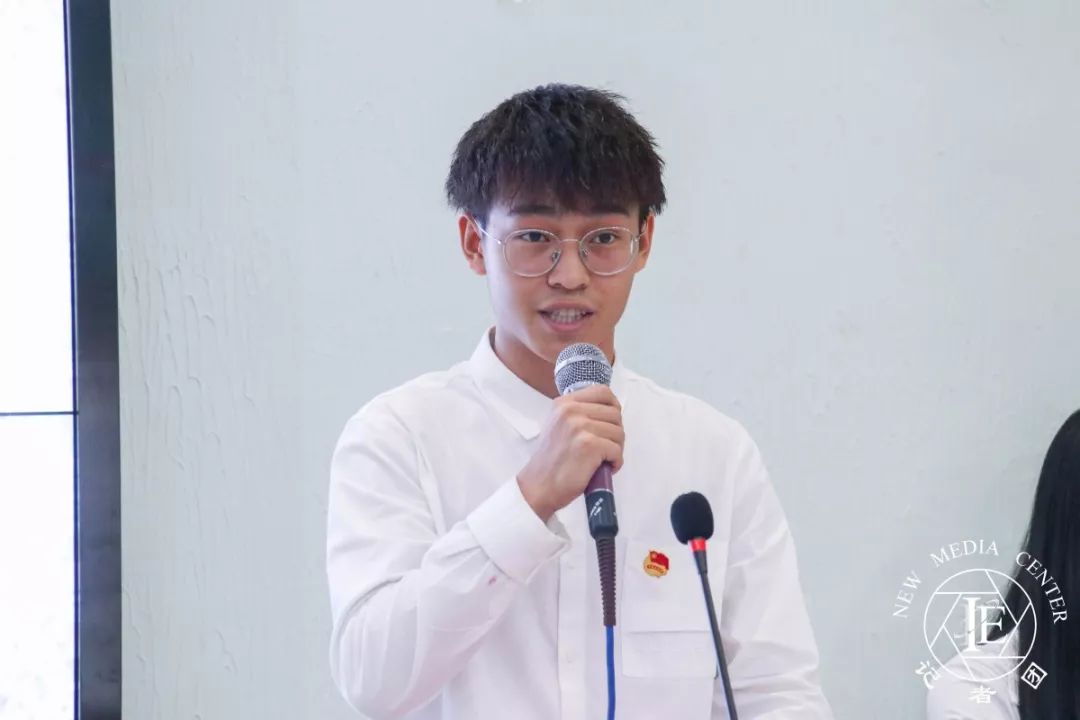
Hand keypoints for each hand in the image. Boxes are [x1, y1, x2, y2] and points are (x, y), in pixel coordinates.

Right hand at [516, 384, 623, 521]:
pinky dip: (615, 462)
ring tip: (603, 460)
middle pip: (614, 414)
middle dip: (616, 433)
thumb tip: (608, 412)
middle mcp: (570, 410)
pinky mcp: (589, 445)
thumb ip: (578, 414)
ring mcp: (580, 426)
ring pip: (618, 433)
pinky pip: (617, 450)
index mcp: (563, 403)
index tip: (611, 423)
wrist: (539, 486)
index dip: (613, 407)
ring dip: (616, 449)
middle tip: (606, 449)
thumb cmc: (551, 461)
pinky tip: (604, 468)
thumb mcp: (558, 426)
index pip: (602, 392)